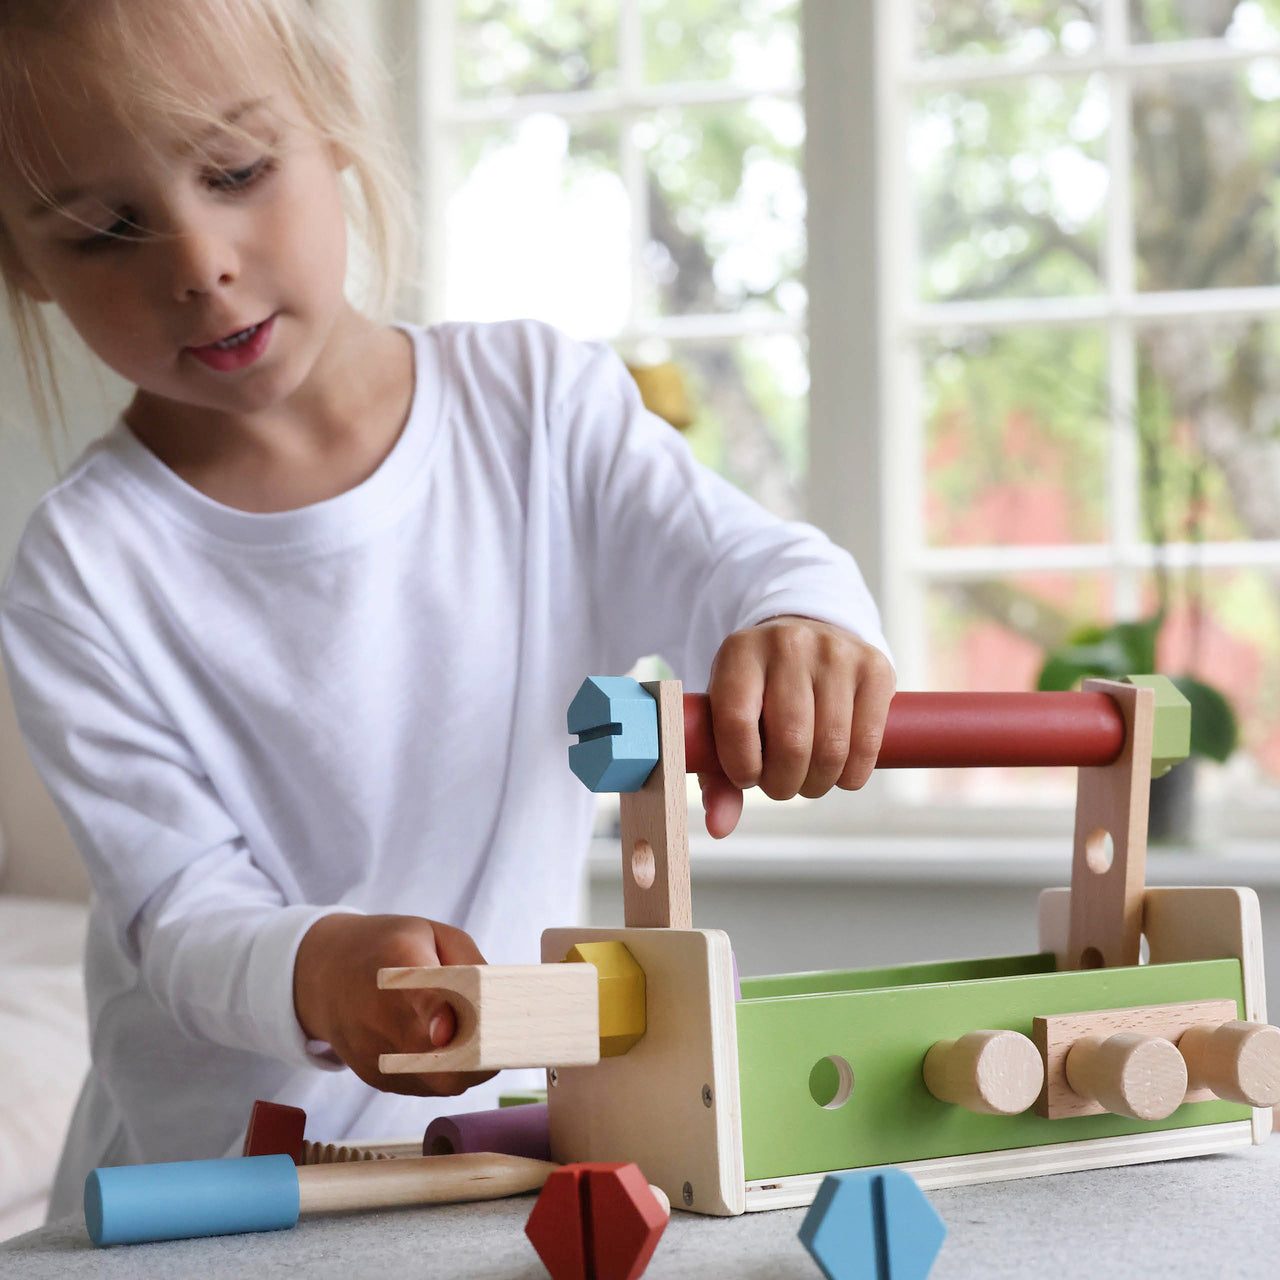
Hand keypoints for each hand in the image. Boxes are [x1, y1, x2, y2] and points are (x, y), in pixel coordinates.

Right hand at [293, 913, 496, 1097]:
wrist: (326, 973)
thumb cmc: (389, 947)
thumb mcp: (433, 934)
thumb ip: (470, 964)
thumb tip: (500, 1001)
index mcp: (397, 962)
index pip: (418, 996)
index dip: (436, 1015)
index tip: (449, 1031)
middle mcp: (376, 1012)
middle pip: (432, 1053)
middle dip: (476, 1054)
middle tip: (499, 1039)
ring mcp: (372, 1049)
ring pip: (437, 1080)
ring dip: (466, 1068)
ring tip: (472, 1040)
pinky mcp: (373, 1076)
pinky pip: (424, 1086)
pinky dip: (444, 1074)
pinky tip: (443, 1049)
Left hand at [700, 616, 894, 837]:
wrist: (806, 636)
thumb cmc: (759, 691)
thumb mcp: (728, 717)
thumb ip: (718, 776)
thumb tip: (721, 828)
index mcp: (739, 653)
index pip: (737, 723)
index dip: (743, 767)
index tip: (747, 776)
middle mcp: (788, 645)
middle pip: (791, 742)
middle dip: (784, 784)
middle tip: (781, 785)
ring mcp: (835, 653)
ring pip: (832, 748)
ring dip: (818, 783)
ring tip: (807, 779)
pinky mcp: (874, 667)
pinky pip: (868, 742)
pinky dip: (853, 775)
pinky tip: (840, 773)